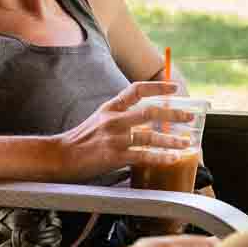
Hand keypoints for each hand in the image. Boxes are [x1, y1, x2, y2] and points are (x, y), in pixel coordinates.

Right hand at [52, 80, 180, 177]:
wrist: (58, 155)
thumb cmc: (79, 141)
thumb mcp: (98, 120)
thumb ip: (119, 118)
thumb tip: (144, 123)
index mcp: (110, 108)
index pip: (136, 90)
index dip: (157, 87)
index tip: (174, 89)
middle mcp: (114, 119)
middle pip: (150, 113)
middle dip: (173, 115)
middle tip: (189, 116)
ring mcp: (114, 138)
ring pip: (150, 137)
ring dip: (171, 140)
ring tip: (186, 142)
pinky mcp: (114, 156)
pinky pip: (143, 156)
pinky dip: (160, 157)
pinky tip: (172, 159)